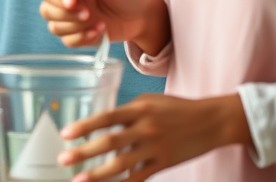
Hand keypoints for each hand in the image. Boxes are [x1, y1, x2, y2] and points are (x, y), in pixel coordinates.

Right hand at [39, 0, 165, 50]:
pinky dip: (82, 38)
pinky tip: (99, 31)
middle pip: (46, 6)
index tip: (72, 0)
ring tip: (96, 21)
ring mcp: (72, 19)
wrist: (144, 16)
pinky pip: (67, 41)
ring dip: (74, 27)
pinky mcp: (79, 35)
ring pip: (53, 26)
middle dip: (64, 13)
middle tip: (87, 13)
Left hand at [56, 93, 251, 181]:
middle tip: (63, 159)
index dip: (84, 126)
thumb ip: (126, 112)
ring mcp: (156, 148)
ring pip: (122, 165)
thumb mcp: (149, 102)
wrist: (212, 121)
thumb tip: (102, 124)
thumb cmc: (176, 108)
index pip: (106, 117)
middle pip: (110, 142)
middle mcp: (146, 128)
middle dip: (84, 152)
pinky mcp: (165, 164)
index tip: (65, 134)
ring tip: (78, 180)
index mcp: (139, 109)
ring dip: (98, 174)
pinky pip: (139, 177)